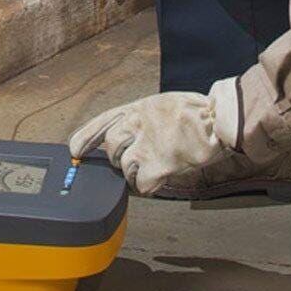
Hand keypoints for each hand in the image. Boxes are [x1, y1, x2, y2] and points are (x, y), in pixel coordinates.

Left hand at [69, 77, 241, 195]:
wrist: (216, 120)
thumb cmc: (194, 112)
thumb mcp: (159, 104)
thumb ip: (140, 119)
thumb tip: (126, 132)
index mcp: (135, 109)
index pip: (100, 123)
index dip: (84, 139)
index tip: (75, 151)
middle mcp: (135, 126)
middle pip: (110, 149)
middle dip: (118, 158)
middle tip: (135, 159)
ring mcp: (144, 146)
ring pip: (124, 169)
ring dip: (135, 173)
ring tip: (152, 167)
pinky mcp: (157, 166)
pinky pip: (140, 185)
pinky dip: (147, 186)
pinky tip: (158, 179)